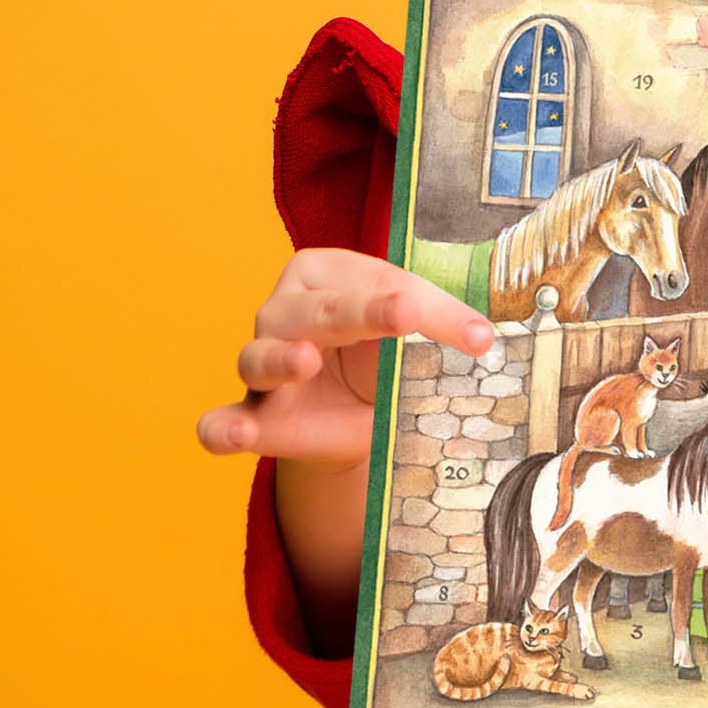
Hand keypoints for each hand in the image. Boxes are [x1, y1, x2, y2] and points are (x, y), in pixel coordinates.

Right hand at [196, 248, 494, 471]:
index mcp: (325, 273)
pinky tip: (234, 434)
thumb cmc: (384, 351)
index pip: (376, 284)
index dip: (424, 307)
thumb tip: (484, 337)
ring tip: (305, 362)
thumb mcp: (419, 333)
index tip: (478, 336)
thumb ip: (446, 327)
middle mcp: (283, 310)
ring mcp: (261, 362)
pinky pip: (224, 421)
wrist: (358, 412)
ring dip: (280, 360)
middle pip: (322, 311)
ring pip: (261, 356)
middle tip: (404, 313)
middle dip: (361, 312)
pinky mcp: (254, 416)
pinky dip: (223, 428)